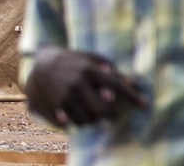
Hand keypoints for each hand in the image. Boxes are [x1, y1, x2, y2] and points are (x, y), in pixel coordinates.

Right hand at [25, 47, 146, 127]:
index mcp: (88, 69)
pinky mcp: (54, 107)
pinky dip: (77, 121)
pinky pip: (72, 124)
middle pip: (104, 111)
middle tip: (112, 114)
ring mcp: (64, 97)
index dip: (132, 97)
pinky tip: (75, 113)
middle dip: (111, 115)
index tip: (144, 105)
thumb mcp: (90, 59)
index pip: (116, 85)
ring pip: (88, 120)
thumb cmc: (72, 62)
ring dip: (93, 119)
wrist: (39, 64)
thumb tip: (133, 84)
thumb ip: (111, 70)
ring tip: (89, 110)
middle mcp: (77, 83)